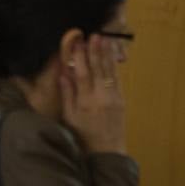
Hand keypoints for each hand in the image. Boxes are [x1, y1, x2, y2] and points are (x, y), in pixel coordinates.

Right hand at [60, 34, 126, 153]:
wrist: (107, 151)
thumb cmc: (83, 135)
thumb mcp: (69, 117)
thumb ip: (67, 94)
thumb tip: (63, 73)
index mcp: (85, 101)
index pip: (82, 73)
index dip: (80, 56)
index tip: (77, 42)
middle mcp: (101, 96)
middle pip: (97, 69)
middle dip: (95, 51)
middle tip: (93, 35)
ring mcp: (113, 96)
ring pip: (109, 71)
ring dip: (106, 54)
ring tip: (103, 39)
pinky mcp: (121, 98)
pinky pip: (116, 78)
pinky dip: (113, 65)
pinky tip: (111, 56)